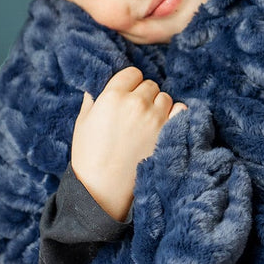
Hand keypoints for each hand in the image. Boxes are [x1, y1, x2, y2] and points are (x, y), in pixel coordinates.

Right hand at [70, 67, 186, 220]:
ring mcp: (155, 118)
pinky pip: (181, 111)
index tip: (127, 95)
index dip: (129, 83)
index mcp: (113, 96)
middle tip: (135, 114)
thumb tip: (95, 90)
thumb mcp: (82, 124)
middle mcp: (136, 103)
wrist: (103, 189)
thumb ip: (91, 102)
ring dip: (158, 106)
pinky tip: (164, 125)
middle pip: (149, 85)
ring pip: (165, 98)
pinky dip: (175, 115)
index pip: (132, 73)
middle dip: (143, 96)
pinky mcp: (168, 134)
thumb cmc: (89, 157)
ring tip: (147, 123)